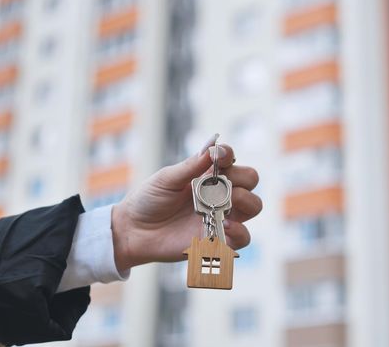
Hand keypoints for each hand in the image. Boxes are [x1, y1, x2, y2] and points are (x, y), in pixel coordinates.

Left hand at [110, 139, 261, 271]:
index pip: (231, 159)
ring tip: (227, 205)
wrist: (134, 231)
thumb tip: (211, 148)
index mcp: (208, 175)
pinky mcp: (219, 239)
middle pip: (250, 180)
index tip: (220, 155)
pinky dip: (240, 231)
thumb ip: (190, 166)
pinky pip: (244, 237)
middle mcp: (219, 193)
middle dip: (243, 178)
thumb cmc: (148, 201)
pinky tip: (226, 226)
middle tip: (223, 184)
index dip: (229, 154)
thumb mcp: (166, 179)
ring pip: (254, 206)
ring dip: (246, 201)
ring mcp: (222, 216)